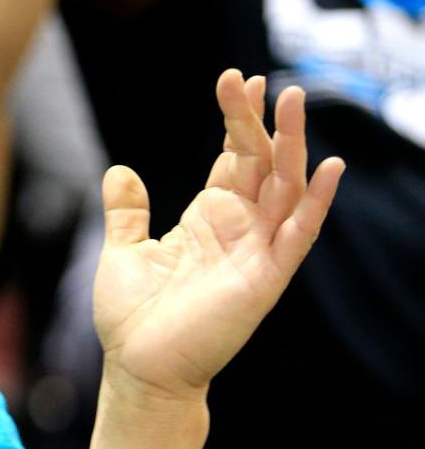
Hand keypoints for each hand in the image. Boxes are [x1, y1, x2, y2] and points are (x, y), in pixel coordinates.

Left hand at [92, 69, 343, 399]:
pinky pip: (298, 235)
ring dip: (293, 147)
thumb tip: (119, 169)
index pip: (234, 159)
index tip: (238, 81)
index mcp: (208, 218)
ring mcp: (256, 252)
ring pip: (285, 189)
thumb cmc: (132, 317)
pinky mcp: (265, 279)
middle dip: (263, 122)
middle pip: (261, 164)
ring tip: (294, 102)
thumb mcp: (122, 250)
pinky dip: (317, 203)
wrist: (138, 368)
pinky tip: (329, 168)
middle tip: (265, 80)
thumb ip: (127, 210)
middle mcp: (238, 229)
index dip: (238, 121)